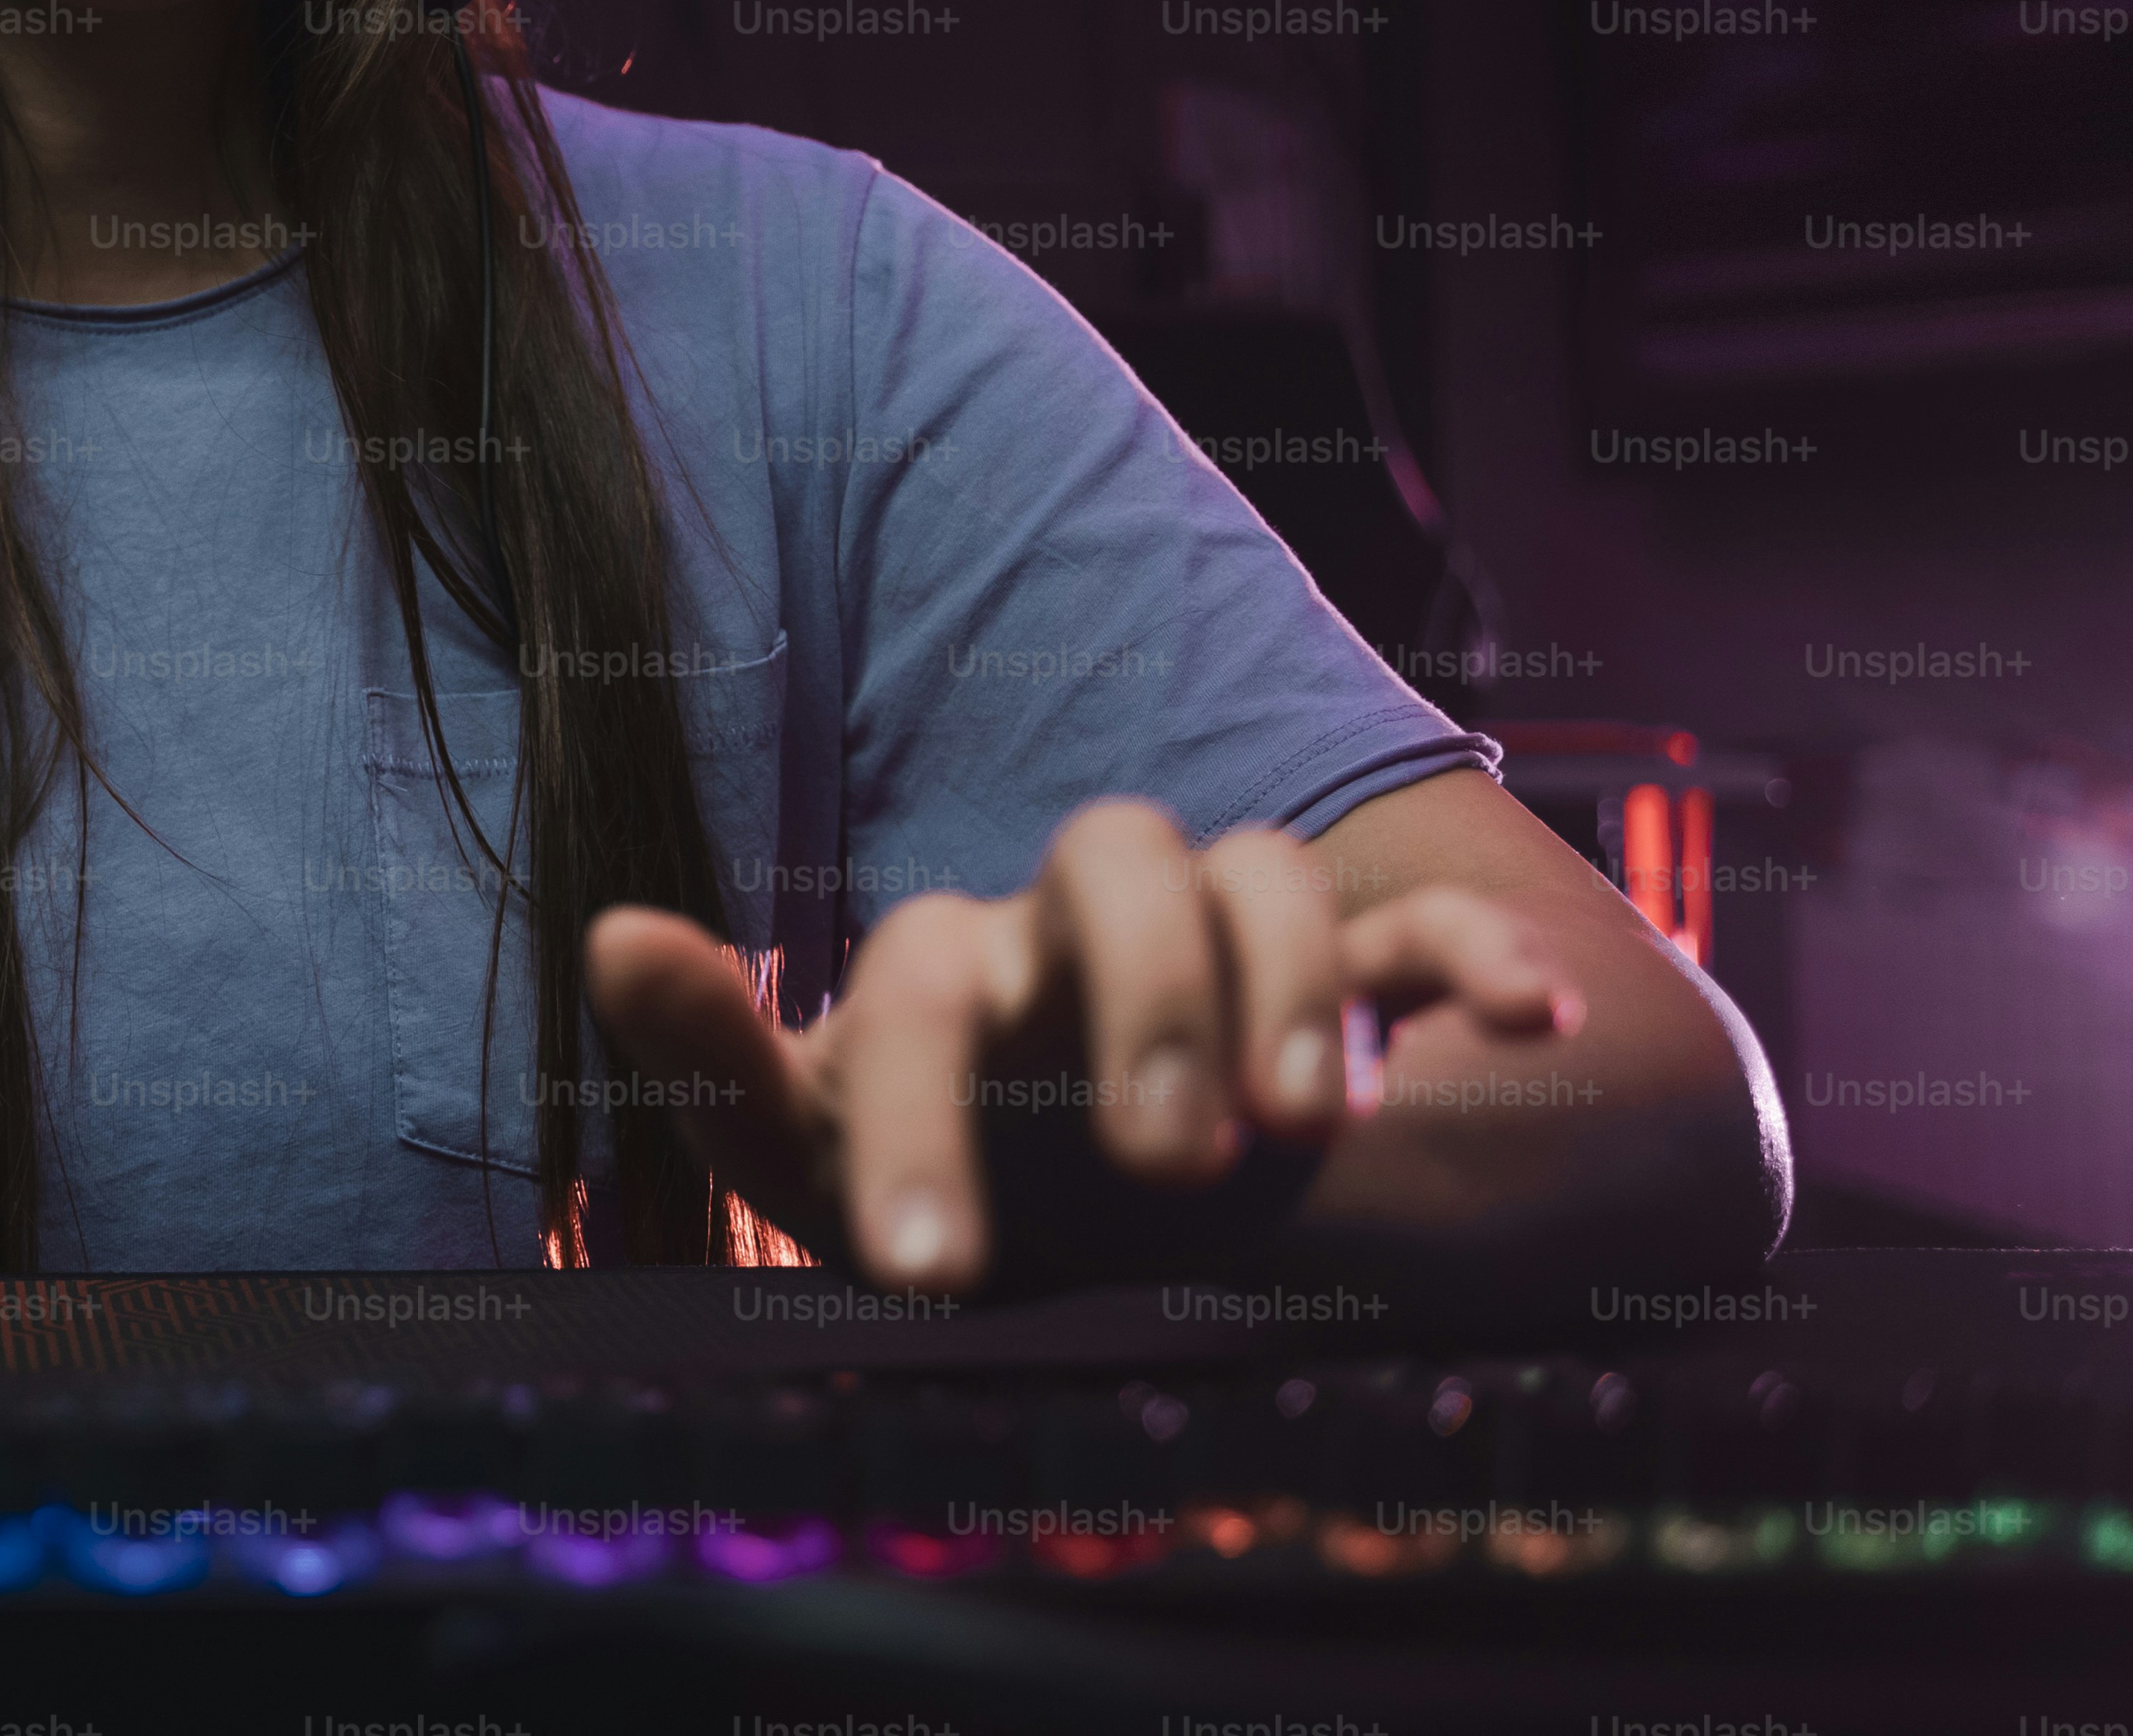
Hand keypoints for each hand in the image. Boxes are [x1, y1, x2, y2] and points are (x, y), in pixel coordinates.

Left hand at [584, 795, 1583, 1290]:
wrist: (1114, 1206)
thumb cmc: (952, 1179)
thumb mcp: (826, 1163)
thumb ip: (719, 1062)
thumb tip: (610, 927)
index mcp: (955, 977)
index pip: (919, 978)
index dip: (922, 1115)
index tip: (929, 1279)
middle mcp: (1077, 938)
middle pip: (1107, 857)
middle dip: (1146, 1002)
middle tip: (1158, 1168)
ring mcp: (1214, 956)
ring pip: (1249, 862)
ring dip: (1281, 973)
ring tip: (1303, 1124)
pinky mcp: (1343, 991)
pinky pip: (1412, 931)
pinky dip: (1470, 961)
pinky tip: (1525, 1020)